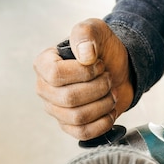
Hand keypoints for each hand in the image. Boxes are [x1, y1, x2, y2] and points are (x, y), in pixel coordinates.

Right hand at [33, 18, 133, 139]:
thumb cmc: (103, 50)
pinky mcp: (70, 126)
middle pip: (69, 98)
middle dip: (98, 88)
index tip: (99, 64)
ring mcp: (56, 110)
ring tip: (111, 93)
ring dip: (103, 104)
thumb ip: (86, 34)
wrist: (119, 70)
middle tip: (108, 79)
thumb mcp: (96, 31)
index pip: (55, 74)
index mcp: (44, 64)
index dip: (83, 72)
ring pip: (78, 117)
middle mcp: (45, 89)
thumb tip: (85, 55)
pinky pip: (83, 132)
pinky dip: (103, 123)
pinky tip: (110, 110)